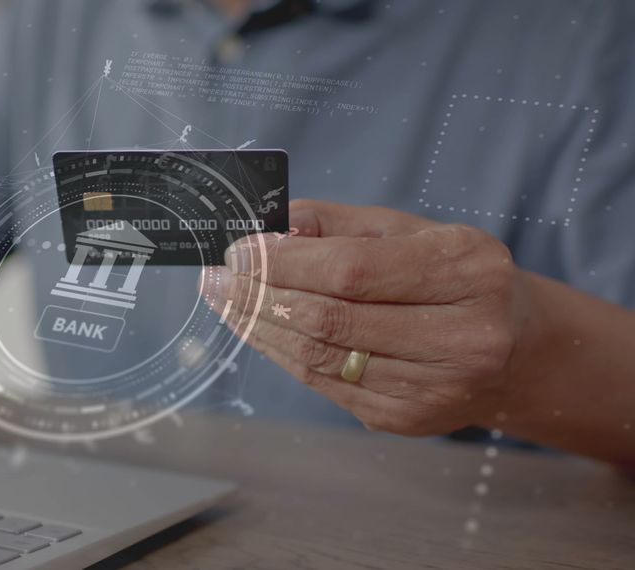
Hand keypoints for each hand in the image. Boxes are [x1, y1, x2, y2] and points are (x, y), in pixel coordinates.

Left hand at [202, 199, 539, 435]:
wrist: (515, 350)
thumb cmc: (454, 276)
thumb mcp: (411, 230)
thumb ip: (338, 223)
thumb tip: (269, 226)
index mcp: (467, 272)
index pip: (351, 271)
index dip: (283, 264)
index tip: (238, 252)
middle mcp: (461, 336)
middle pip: (330, 319)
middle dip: (259, 296)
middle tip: (217, 279)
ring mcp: (435, 387)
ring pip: (320, 357)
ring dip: (260, 327)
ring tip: (226, 301)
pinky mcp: (407, 419)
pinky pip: (324, 385)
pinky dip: (282, 354)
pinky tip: (258, 330)